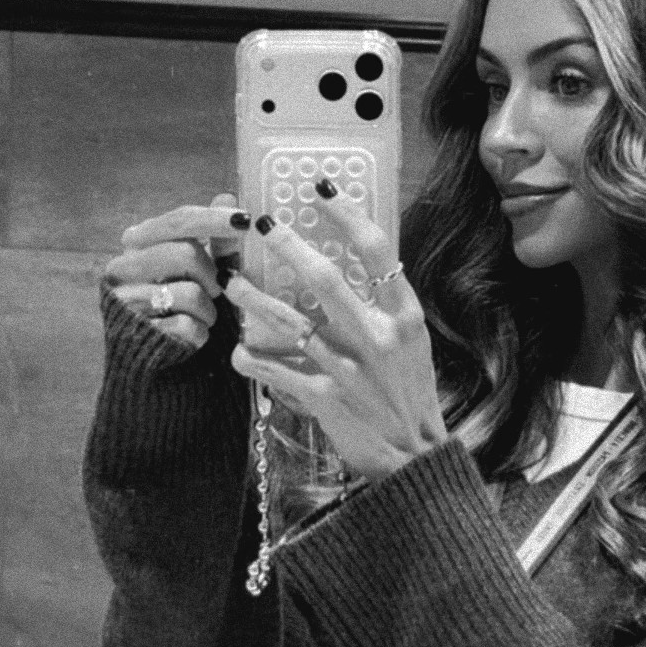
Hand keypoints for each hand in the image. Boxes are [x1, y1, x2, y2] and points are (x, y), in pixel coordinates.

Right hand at [103, 195, 250, 351]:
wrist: (152, 355)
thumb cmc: (178, 304)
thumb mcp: (197, 269)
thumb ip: (212, 237)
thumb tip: (227, 196)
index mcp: (138, 242)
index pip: (179, 220)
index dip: (215, 218)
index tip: (246, 220)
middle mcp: (124, 265)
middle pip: (185, 253)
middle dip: (212, 274)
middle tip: (217, 290)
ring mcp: (126, 298)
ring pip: (190, 293)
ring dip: (209, 308)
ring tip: (202, 316)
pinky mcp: (136, 331)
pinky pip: (187, 325)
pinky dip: (200, 332)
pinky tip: (191, 334)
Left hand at [225, 191, 447, 482]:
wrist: (414, 458)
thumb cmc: (410, 396)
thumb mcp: (413, 345)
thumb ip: (385, 307)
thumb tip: (354, 264)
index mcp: (405, 317)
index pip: (377, 250)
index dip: (346, 213)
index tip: (320, 188)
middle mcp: (378, 337)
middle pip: (325, 277)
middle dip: (287, 244)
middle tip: (261, 224)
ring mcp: (350, 367)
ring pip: (289, 320)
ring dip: (253, 297)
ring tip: (231, 281)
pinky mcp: (325, 397)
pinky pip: (275, 369)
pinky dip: (251, 358)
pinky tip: (237, 350)